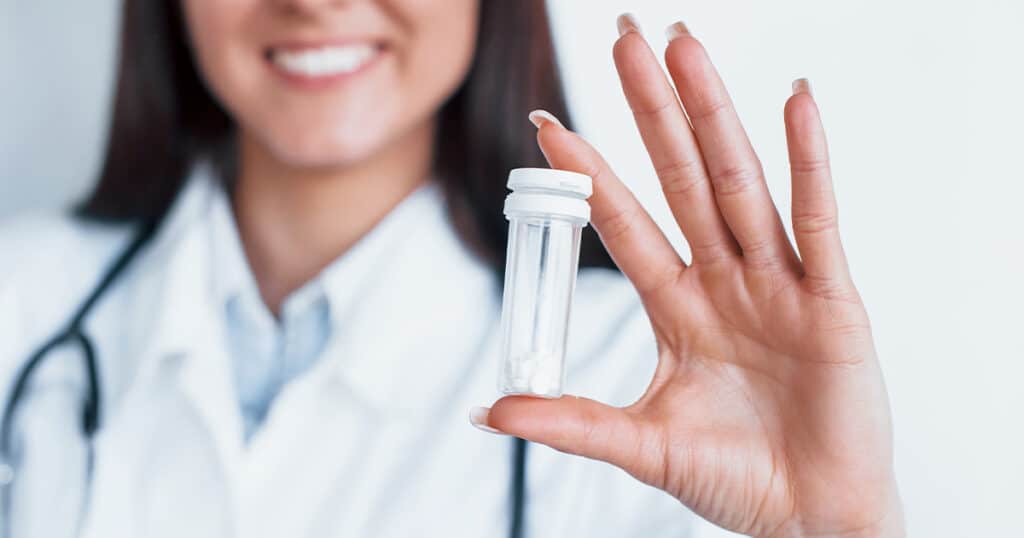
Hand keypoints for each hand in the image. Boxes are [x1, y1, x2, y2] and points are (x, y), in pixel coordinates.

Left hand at [473, 16, 902, 537]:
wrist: (811, 521)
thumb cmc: (738, 481)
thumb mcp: (643, 446)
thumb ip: (571, 422)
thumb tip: (490, 412)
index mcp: (679, 309)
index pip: (625, 223)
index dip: (588, 174)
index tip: (549, 124)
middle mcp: (725, 281)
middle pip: (680, 179)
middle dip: (651, 111)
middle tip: (625, 41)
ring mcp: (778, 284)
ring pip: (738, 183)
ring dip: (711, 115)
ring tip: (684, 51)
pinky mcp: (831, 300)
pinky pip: (818, 220)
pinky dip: (809, 161)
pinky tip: (796, 103)